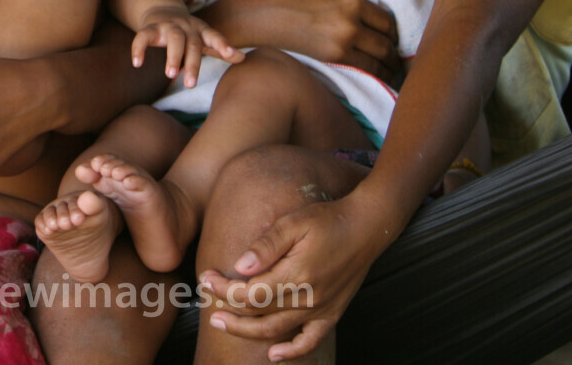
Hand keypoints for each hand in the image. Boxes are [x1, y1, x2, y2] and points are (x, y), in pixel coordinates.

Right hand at [131, 6, 240, 88]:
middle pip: (192, 44)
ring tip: (171, 75)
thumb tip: (244, 58)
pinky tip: (137, 63)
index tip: (231, 54)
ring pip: (173, 39)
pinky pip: (143, 37)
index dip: (223, 44)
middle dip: (192, 63)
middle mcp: (186, 27)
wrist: (162, 9)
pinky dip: (139, 49)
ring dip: (172, 56)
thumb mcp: (205, 39)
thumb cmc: (188, 32)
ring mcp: (168, 26)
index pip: (214, 36)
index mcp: (201, 30)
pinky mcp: (150, 28)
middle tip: (191, 84)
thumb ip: (221, 49)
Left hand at [198, 194, 390, 360]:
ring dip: (246, 331)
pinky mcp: (331, 314)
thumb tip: (239, 266)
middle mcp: (308, 298)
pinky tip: (273, 355)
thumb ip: (266, 246)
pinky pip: (309, 341)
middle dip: (227, 308)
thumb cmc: (327, 220)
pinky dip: (291, 352)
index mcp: (296, 274)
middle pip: (257, 313)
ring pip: (276, 331)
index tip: (206, 277)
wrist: (366, 228)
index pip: (248, 292)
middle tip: (206, 301)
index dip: (222, 289)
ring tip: (223, 324)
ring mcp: (321, 309)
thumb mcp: (293, 223)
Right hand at [201, 0, 399, 80]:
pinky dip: (378, 75)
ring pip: (379, 59)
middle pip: (386, 42)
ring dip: (391, 67)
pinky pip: (365, 69)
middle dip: (395, 51)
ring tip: (395, 72)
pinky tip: (382, 78)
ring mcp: (342, 43)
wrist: (261, 16)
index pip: (386, 20)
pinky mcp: (332, 58)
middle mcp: (351, 23)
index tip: (394, 36)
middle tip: (399, 57)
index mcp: (351, 0)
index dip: (394, 31)